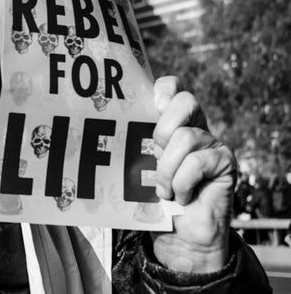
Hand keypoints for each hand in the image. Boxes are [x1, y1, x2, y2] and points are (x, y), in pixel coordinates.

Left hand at [149, 76, 235, 272]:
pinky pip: (198, 162)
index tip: (154, 103)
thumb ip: (131, 146)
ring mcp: (212, 144)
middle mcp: (195, 128)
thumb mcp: (136, 168)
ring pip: (186, 137)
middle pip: (186, 102)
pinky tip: (182, 196)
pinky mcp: (224, 162)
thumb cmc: (154, 200)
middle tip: (153, 153)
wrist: (179, 236)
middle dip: (163, 128)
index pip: (173, 88)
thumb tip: (99, 130)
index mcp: (172, 123)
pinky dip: (183, 182)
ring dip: (167, 169)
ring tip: (164, 190)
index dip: (165, 88)